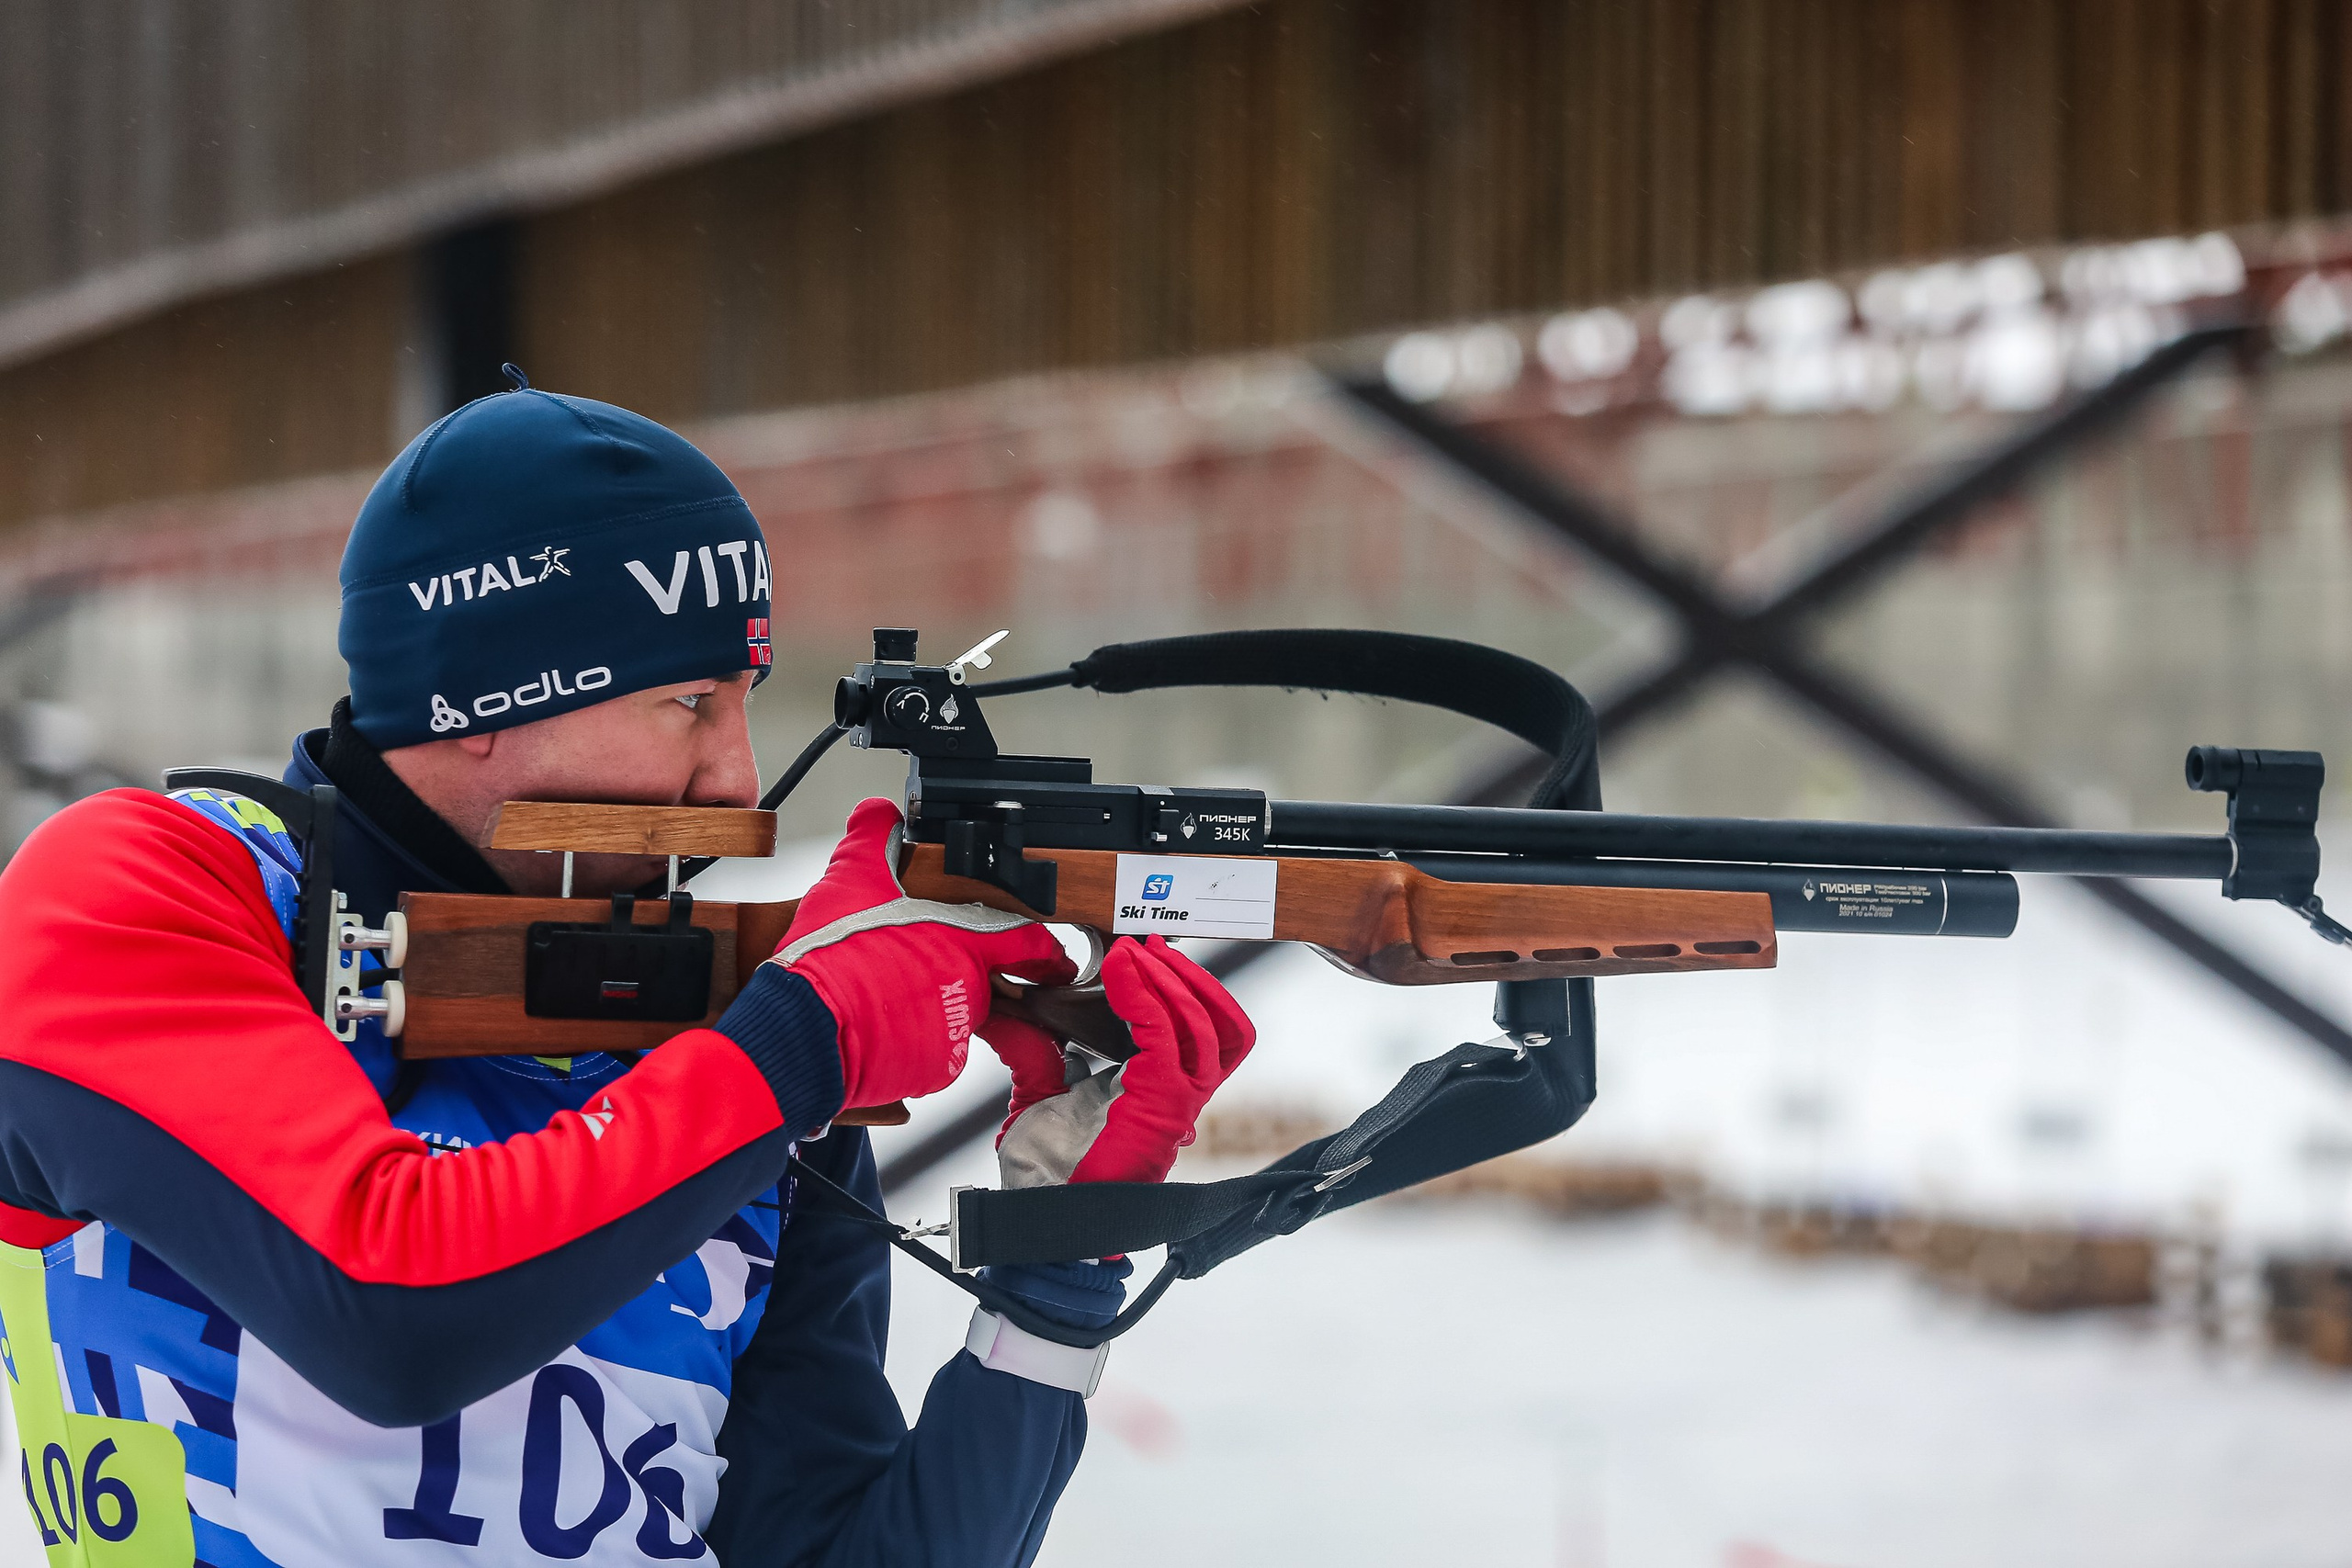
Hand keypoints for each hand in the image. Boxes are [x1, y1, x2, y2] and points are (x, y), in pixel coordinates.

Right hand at [777, 798, 1073, 1107]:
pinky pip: (933, 1055)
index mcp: (965, 942)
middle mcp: (969, 990)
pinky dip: (913, 1044)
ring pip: (955, 1018)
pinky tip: (881, 1028)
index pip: (1029, 945)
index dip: (1044, 954)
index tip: (1051, 963)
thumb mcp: (850, 878)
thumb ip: (872, 839)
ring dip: (930, 1009)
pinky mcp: (931, 1071)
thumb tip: (877, 814)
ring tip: (886, 999)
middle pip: (985, 983)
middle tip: (918, 973)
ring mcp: (953, 1034)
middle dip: (957, 977)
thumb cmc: (831, 957)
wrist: (806, 1025)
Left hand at [988, 935, 1254, 1186]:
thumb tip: (1019, 1013)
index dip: (1193, 989)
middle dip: (1187, 976)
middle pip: (1221, 1024)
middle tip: (1148, 946)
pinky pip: (1164, 1035)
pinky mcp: (1162, 1104)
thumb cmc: (1049, 1168)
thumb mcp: (1043, 1093)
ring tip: (1135, 953)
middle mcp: (1182, 1097)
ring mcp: (1178, 1102)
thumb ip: (1040, 1052)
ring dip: (1170, 980)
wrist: (1044, 1209)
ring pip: (1202, 1025)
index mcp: (1163, 1092)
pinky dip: (1144, 996)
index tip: (1151, 955)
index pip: (1212, 1033)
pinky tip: (1120, 974)